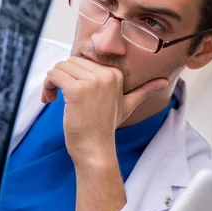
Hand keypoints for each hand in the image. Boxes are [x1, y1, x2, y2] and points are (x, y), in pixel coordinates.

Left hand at [42, 56, 167, 165]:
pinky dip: (48, 85)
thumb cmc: (106, 128)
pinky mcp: (76, 90)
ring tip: (53, 98)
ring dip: (51, 81)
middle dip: (59, 77)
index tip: (68, 92)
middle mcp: (105, 75)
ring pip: (60, 67)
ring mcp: (91, 82)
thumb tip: (163, 81)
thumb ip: (144, 91)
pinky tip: (51, 99)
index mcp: (115, 74)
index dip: (71, 74)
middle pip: (69, 61)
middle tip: (56, 95)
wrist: (96, 150)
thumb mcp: (128, 105)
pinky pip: (54, 75)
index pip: (82, 60)